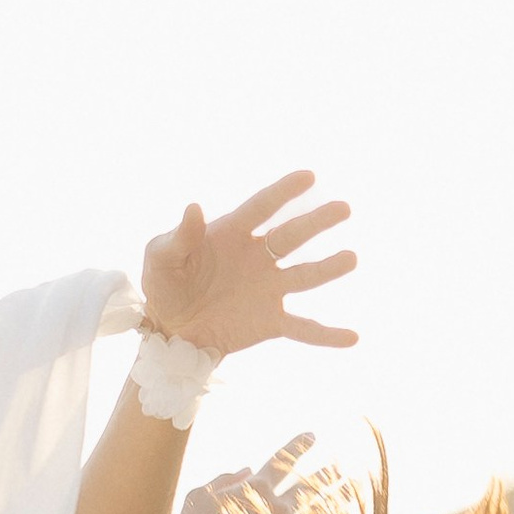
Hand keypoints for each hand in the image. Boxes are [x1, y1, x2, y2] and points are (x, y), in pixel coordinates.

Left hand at [140, 172, 358, 359]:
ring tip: (351, 259)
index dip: (283, 192)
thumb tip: (194, 208)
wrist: (170, 331)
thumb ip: (178, 236)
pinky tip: (353, 337)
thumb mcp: (160, 258)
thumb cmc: (164, 285)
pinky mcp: (270, 322)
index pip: (261, 207)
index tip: (308, 176)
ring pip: (304, 276)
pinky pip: (303, 328)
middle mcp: (257, 257)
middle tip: (343, 209)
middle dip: (316, 223)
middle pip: (291, 236)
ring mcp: (268, 289)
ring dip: (328, 269)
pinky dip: (327, 334)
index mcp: (232, 234)